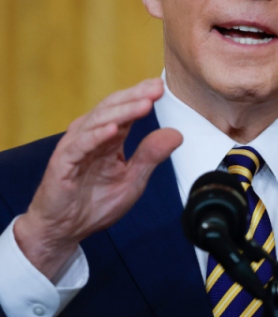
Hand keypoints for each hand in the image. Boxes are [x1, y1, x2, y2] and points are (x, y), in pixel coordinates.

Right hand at [13, 78, 183, 279]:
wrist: (65, 229)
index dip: (142, 96)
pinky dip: (96, 136)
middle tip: (157, 88)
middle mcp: (91, 137)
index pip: (125, 110)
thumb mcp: (133, 179)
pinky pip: (79, 145)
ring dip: (122, 112)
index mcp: (109, 138)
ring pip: (98, 121)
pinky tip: (113, 129)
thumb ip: (151, 155)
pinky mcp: (62, 163)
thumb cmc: (94, 203)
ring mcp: (75, 148)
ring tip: (144, 104)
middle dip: (136, 97)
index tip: (162, 87)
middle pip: (113, 108)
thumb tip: (177, 134)